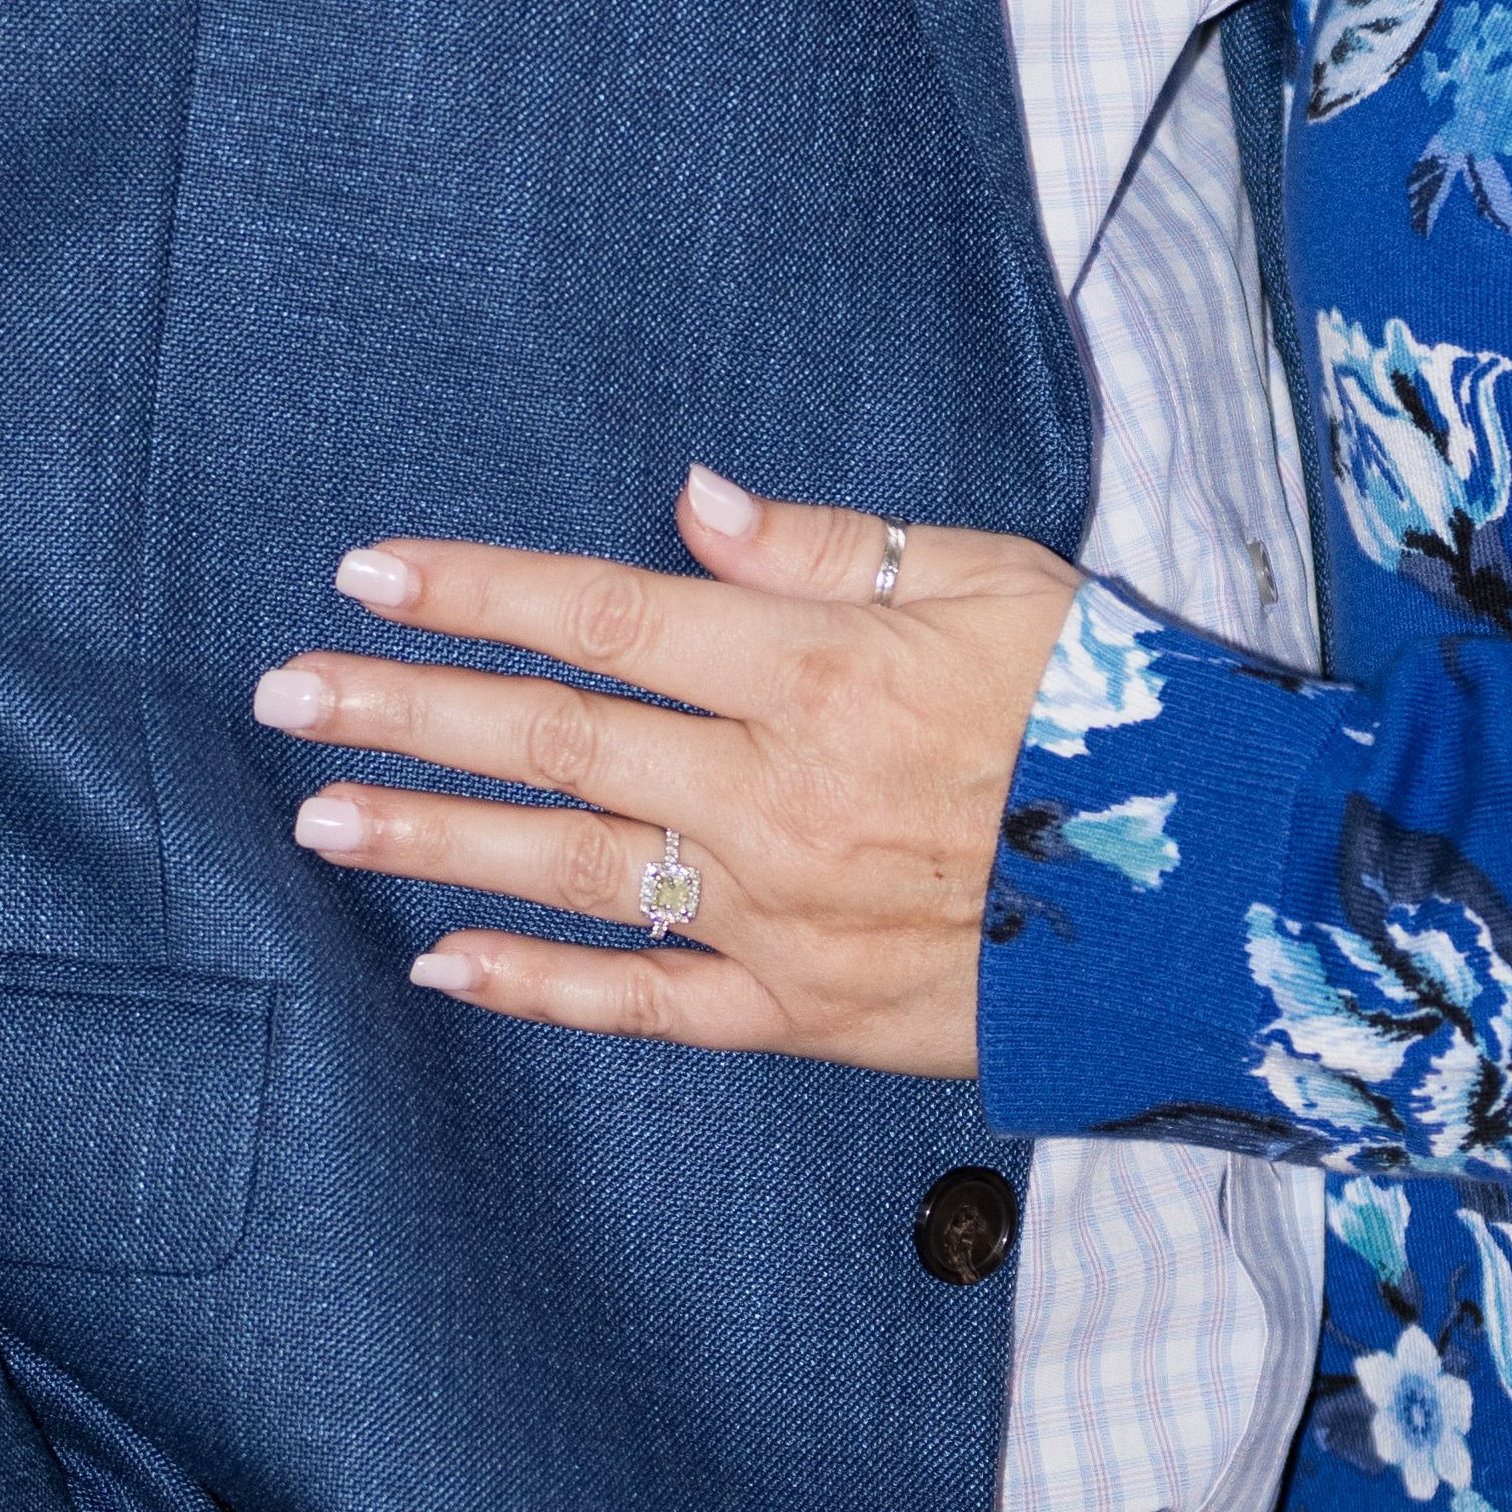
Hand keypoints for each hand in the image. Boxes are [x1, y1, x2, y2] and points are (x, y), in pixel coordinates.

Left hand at [251, 465, 1083, 1074]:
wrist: (1223, 896)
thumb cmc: (1117, 709)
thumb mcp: (994, 577)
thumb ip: (825, 545)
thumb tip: (685, 499)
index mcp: (820, 668)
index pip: (607, 615)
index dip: (478, 590)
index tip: (366, 572)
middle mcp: (779, 789)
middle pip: (556, 739)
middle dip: (409, 709)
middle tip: (288, 694)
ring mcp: (782, 911)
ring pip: (572, 870)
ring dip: (438, 839)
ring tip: (323, 818)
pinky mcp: (806, 1011)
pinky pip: (650, 1004)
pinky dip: (541, 991)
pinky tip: (446, 967)